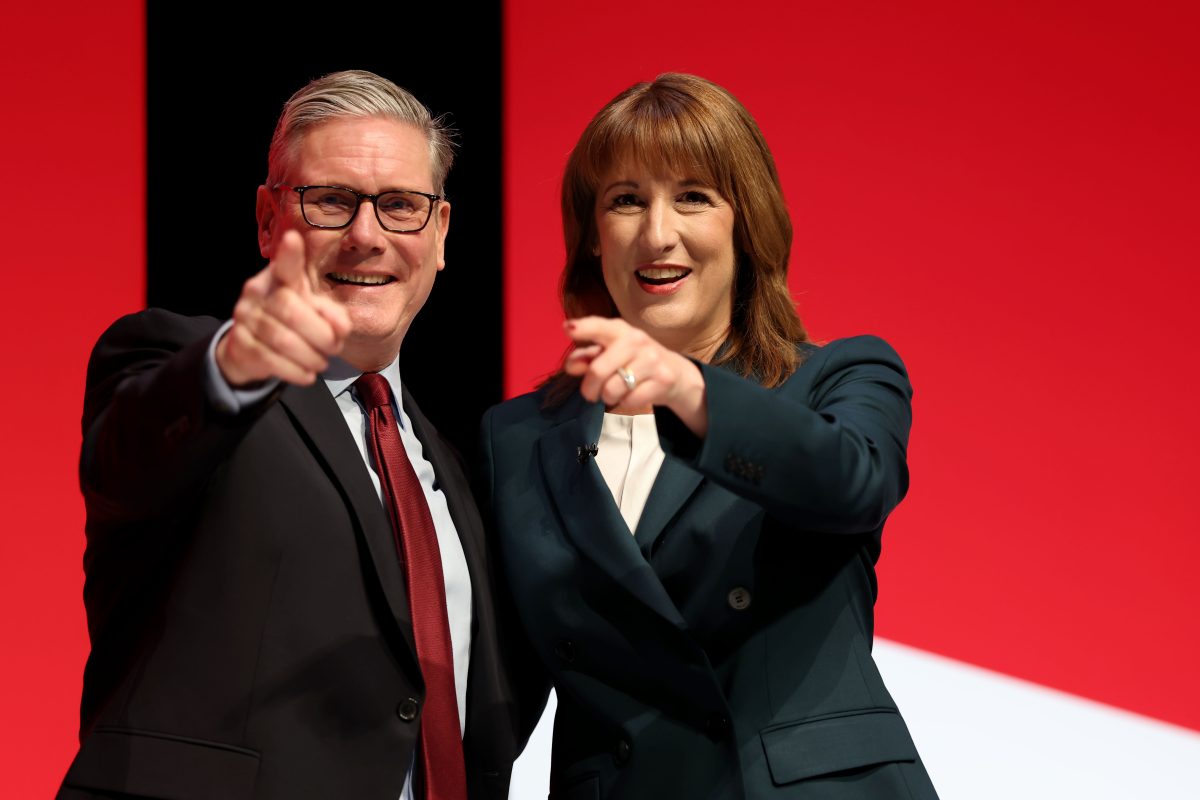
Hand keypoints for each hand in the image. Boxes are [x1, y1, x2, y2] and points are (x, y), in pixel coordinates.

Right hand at [216, 230, 351, 386]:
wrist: (252, 349)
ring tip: (322, 362)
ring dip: (311, 356)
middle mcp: (257, 292)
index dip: (289, 254)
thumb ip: (333, 315)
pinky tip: (308, 373)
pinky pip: (271, 360)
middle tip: (333, 347)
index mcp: (279, 278)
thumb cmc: (292, 323)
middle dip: (320, 334)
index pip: (285, 265)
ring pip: (283, 340)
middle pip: (289, 310)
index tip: (293, 239)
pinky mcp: (240, 343)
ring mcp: (245, 317)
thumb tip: (340, 328)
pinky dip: (296, 370)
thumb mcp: (315, 313)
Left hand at [564, 316, 707, 436]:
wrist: (675, 372)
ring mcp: (651, 359)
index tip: (567, 328)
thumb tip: (571, 366)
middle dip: (589, 388)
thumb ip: (587, 357)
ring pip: (612, 389)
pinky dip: (626, 402)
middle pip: (598, 370)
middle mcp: (636, 340)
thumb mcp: (610, 353)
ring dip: (608, 397)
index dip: (583, 329)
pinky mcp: (663, 379)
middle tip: (590, 394)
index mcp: (618, 330)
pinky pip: (630, 400)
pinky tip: (632, 394)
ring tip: (614, 393)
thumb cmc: (633, 361)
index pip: (599, 327)